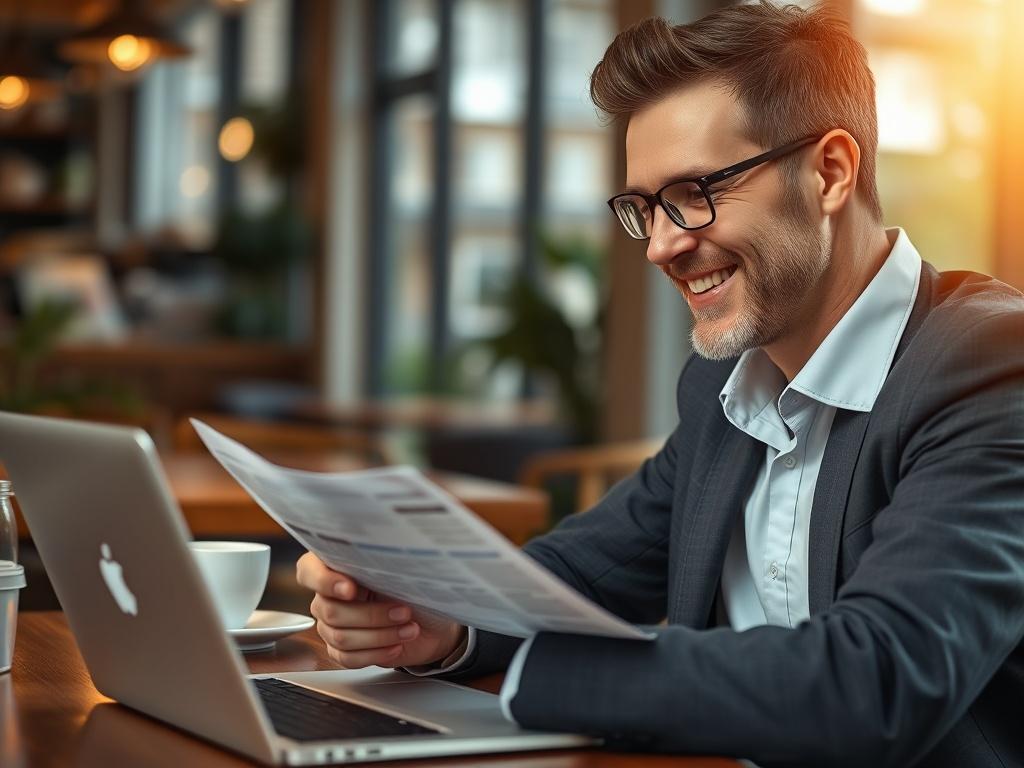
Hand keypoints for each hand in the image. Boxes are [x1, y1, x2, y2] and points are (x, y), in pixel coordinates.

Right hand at [296, 552, 465, 668]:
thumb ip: (383, 561)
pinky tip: (397, 646)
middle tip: (403, 611)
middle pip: (331, 611)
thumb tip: (387, 547)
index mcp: (333, 566)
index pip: (308, 571)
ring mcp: (330, 625)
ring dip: (381, 635)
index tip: (352, 588)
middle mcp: (326, 596)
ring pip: (342, 637)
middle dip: (372, 614)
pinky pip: (348, 659)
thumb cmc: (411, 585)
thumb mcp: (400, 568)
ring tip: (409, 629)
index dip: (325, 581)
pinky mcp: (341, 650)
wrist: (427, 616)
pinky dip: (377, 654)